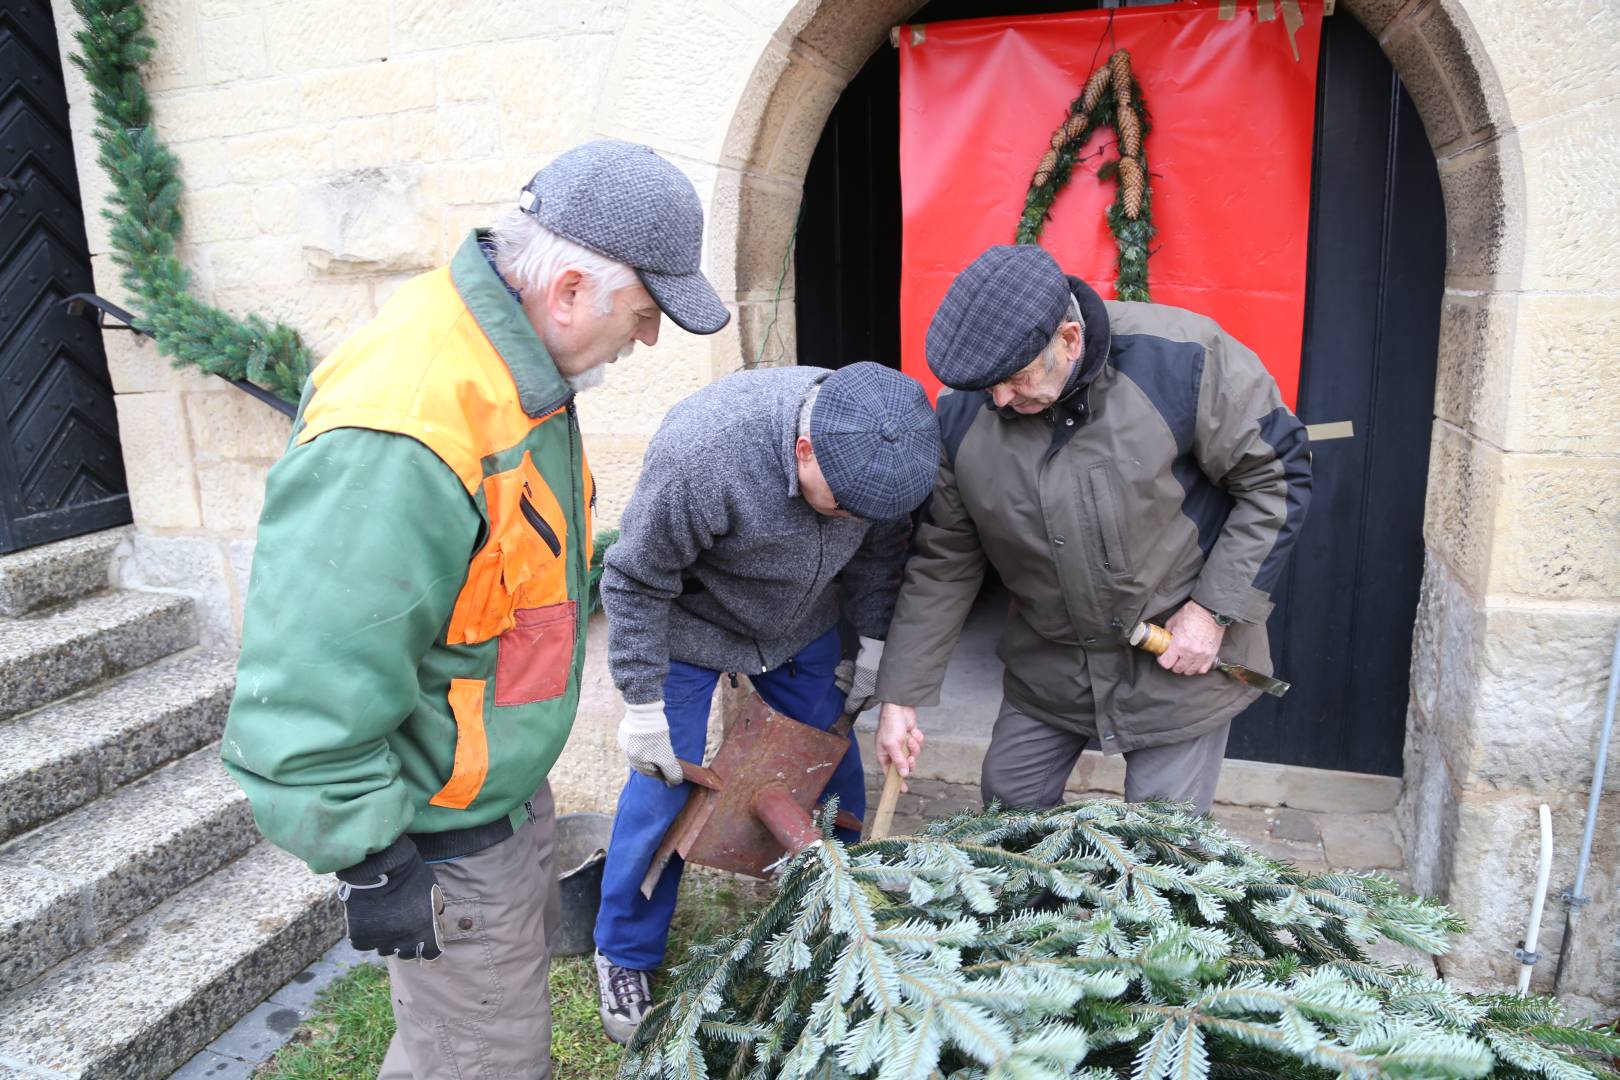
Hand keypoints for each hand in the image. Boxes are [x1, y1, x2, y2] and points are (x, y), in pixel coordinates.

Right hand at [336, 837, 444, 961]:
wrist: (381, 864)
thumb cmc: (410, 872)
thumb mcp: (433, 890)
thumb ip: (434, 910)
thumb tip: (436, 920)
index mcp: (424, 928)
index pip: (431, 953)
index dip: (429, 950)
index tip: (426, 947)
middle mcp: (404, 938)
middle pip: (406, 953)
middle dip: (405, 944)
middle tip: (401, 930)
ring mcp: (381, 939)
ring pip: (384, 949)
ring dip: (386, 940)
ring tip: (384, 923)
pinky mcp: (361, 936)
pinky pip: (364, 944)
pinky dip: (366, 936)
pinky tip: (368, 922)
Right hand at [617, 699, 682, 785]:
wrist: (644, 710)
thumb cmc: (655, 735)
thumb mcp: (666, 756)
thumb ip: (671, 771)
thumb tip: (675, 782)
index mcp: (635, 761)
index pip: (651, 773)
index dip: (664, 774)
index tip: (673, 773)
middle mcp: (627, 753)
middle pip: (645, 763)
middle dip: (658, 764)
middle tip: (669, 760)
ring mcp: (625, 741)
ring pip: (641, 751)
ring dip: (652, 752)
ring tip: (662, 747)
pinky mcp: (626, 730)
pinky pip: (637, 740)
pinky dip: (646, 742)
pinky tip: (653, 737)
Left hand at [842, 637, 883, 715]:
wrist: (874, 648)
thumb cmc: (871, 670)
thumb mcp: (861, 688)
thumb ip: (854, 700)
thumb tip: (849, 710)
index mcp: (878, 694)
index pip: (864, 704)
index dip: (853, 703)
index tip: (843, 701)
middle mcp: (875, 686)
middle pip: (857, 690)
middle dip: (846, 685)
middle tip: (837, 681)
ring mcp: (871, 675)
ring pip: (854, 679)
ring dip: (845, 675)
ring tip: (838, 670)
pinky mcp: (867, 664)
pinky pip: (855, 669)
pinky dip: (848, 668)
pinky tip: (843, 664)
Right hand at [875, 703, 923, 793]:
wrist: (899, 706)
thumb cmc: (890, 724)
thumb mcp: (892, 745)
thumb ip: (898, 761)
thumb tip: (904, 775)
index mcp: (885, 754)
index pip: (890, 773)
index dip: (896, 781)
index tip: (903, 790)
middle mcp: (894, 751)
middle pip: (906, 765)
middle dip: (910, 760)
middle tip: (910, 756)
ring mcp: (904, 745)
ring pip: (915, 754)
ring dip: (914, 746)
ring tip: (909, 737)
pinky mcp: (912, 738)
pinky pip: (919, 744)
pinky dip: (917, 738)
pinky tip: (912, 731)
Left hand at [1160, 601, 1224, 675]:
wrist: (1211, 611)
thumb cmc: (1192, 613)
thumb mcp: (1173, 621)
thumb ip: (1167, 633)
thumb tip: (1163, 640)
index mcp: (1179, 644)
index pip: (1166, 663)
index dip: (1162, 660)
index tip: (1162, 656)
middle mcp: (1190, 653)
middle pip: (1177, 669)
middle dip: (1172, 664)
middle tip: (1172, 657)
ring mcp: (1202, 655)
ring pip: (1190, 671)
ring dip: (1184, 667)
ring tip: (1183, 660)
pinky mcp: (1211, 655)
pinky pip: (1202, 670)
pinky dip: (1197, 668)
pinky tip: (1194, 662)